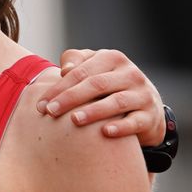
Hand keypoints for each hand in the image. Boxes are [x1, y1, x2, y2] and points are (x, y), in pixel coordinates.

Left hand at [38, 48, 165, 144]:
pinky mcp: (150, 115)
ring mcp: (142, 94)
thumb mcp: (93, 69)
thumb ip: (77, 62)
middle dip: (70, 98)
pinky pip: (136, 121)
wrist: (145, 107)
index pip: (80, 72)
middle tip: (51, 112)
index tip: (41, 105)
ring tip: (74, 120)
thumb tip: (64, 69)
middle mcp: (130, 74)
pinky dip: (121, 127)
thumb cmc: (108, 87)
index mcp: (112, 59)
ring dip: (94, 111)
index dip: (59, 88)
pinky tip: (105, 132)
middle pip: (96, 84)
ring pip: (117, 101)